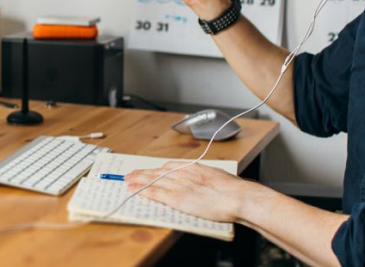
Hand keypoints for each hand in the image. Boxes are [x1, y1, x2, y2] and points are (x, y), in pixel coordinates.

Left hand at [125, 161, 249, 222]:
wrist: (236, 196)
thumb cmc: (232, 189)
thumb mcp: (217, 176)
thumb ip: (206, 177)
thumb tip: (205, 180)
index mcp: (194, 167)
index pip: (169, 166)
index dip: (156, 169)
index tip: (149, 170)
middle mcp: (184, 173)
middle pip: (158, 171)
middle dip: (143, 173)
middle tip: (131, 174)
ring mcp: (179, 184)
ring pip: (153, 180)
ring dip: (139, 180)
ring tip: (128, 180)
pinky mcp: (177, 198)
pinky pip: (156, 193)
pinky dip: (143, 191)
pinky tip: (135, 190)